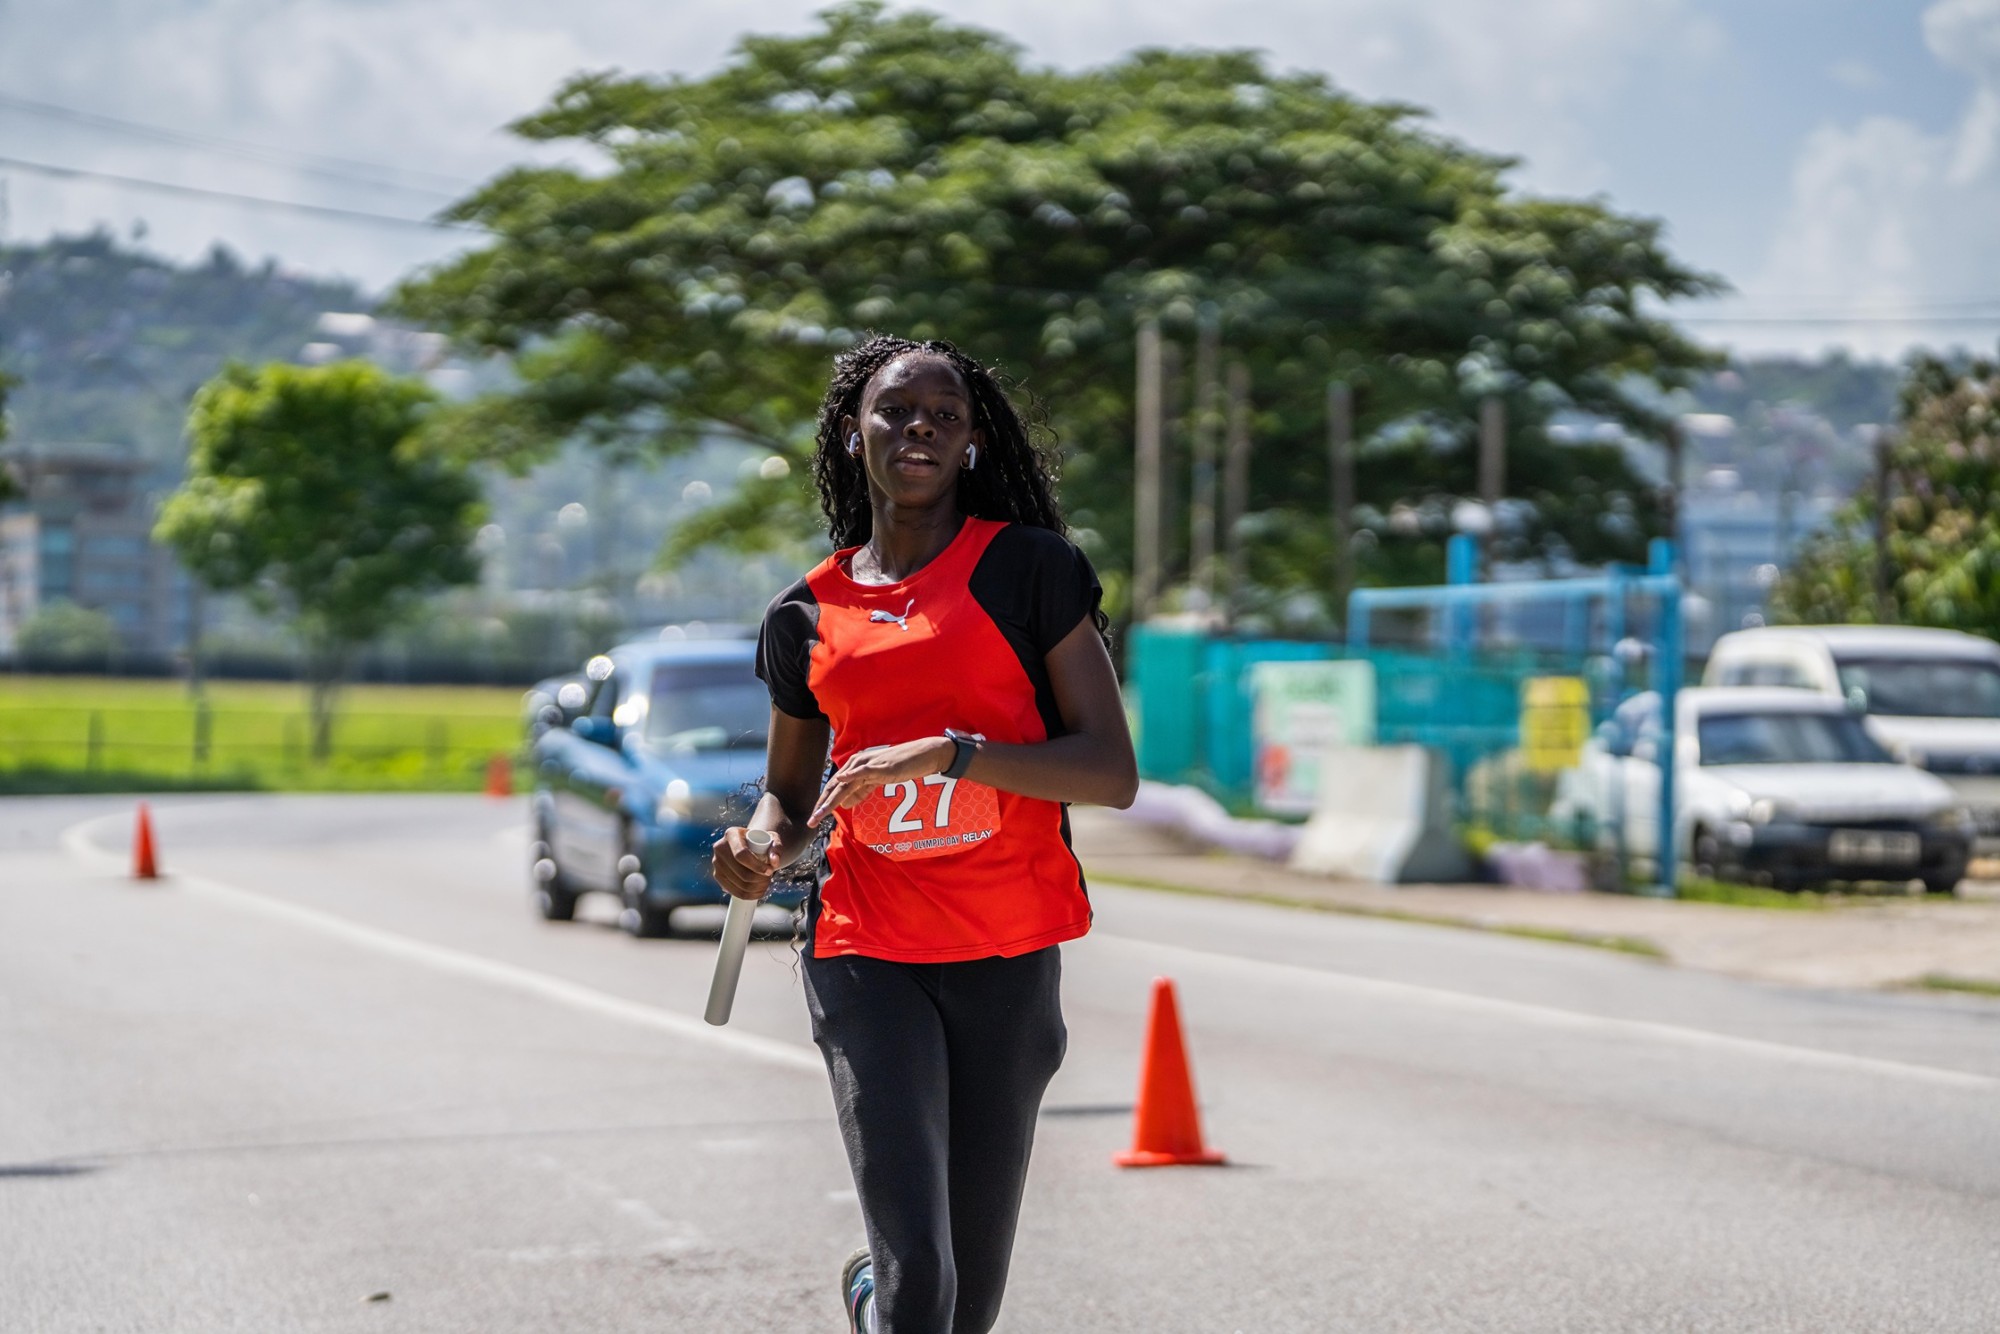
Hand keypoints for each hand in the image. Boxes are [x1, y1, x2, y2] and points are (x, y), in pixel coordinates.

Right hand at [711, 825, 780, 900]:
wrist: (749, 845)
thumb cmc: (761, 841)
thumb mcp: (772, 839)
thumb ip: (776, 847)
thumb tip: (774, 863)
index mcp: (731, 834)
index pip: (741, 854)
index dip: (757, 866)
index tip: (770, 871)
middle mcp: (720, 847)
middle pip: (741, 872)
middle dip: (759, 879)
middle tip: (769, 878)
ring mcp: (716, 862)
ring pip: (738, 884)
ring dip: (756, 888)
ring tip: (766, 884)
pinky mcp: (717, 875)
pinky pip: (733, 891)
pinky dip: (748, 895)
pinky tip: (757, 892)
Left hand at [808, 737, 955, 828]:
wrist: (924, 754)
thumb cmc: (902, 767)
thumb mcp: (878, 781)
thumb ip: (861, 790)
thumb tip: (844, 803)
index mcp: (856, 769)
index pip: (835, 788)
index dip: (824, 803)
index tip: (815, 818)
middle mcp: (857, 765)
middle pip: (835, 787)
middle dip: (822, 805)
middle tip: (811, 822)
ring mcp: (868, 764)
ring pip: (844, 784)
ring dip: (830, 799)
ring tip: (820, 813)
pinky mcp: (880, 766)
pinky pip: (863, 771)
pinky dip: (851, 776)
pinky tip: (841, 782)